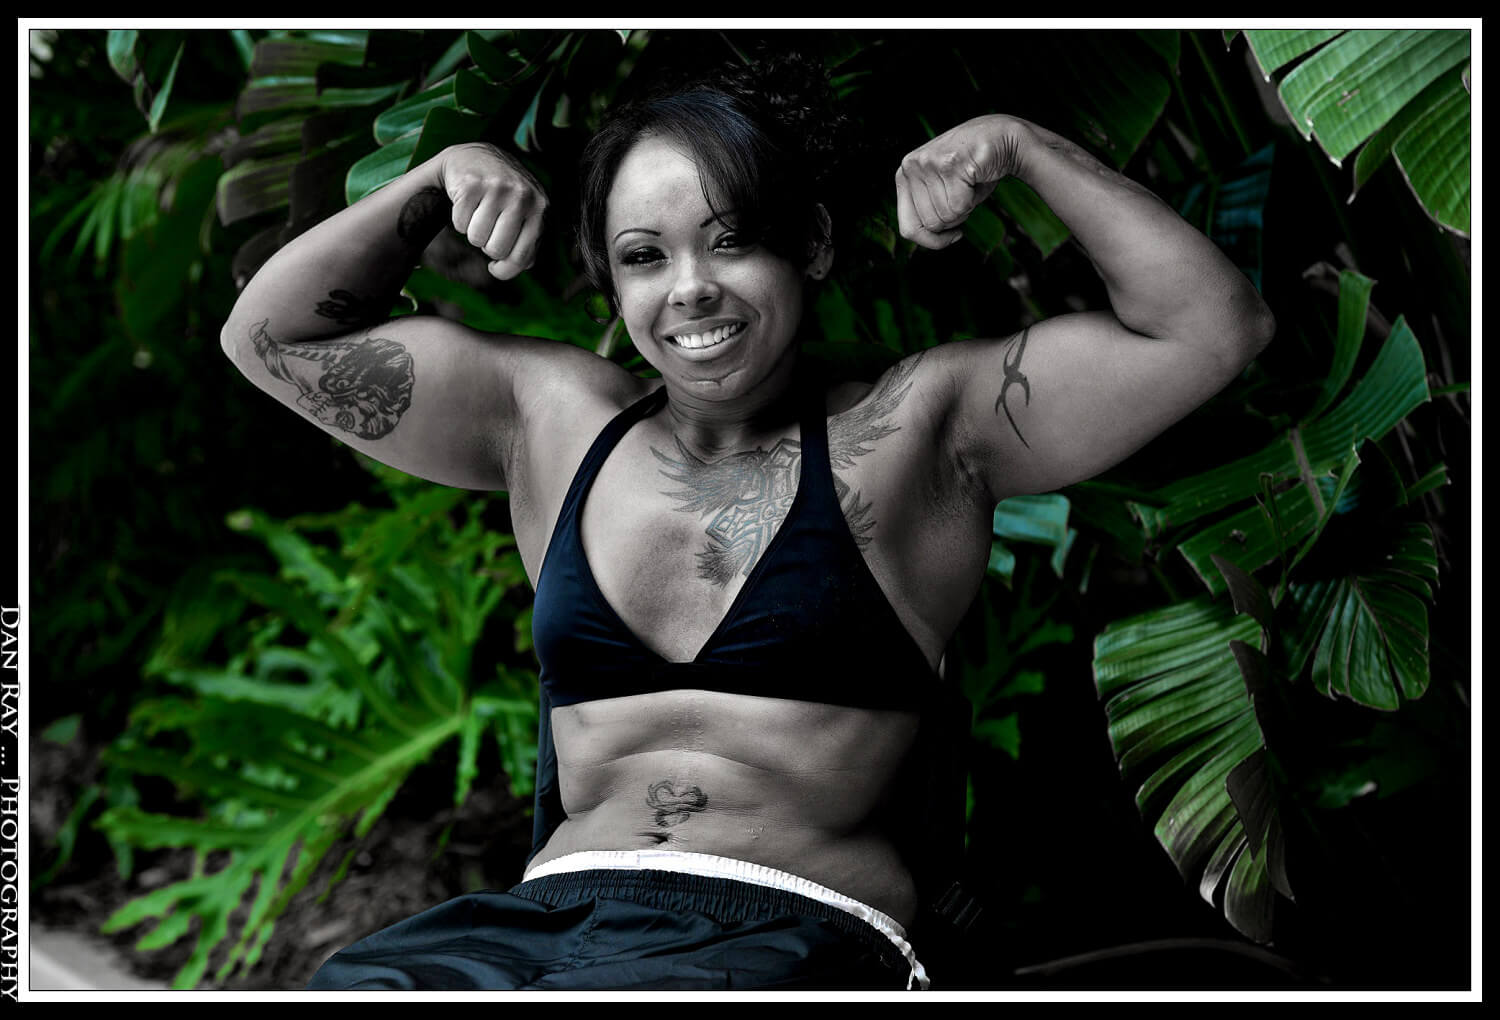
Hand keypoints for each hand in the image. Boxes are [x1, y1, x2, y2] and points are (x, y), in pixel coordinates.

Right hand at [439, 142, 548, 280]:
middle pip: (496, 250)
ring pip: (476, 238)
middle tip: (488, 227)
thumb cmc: (502, 192)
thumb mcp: (525, 213)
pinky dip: (459, 218)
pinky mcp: (472, 184)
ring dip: (472, 231)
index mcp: (540, 208)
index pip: (522, 258)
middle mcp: (523, 196)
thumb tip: (517, 267)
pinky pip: (460, 223)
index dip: (504, 269)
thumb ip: (528, 241)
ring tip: (478, 211)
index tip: (495, 267)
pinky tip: (467, 202)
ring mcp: (498, 188)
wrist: (474, 154)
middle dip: (487, 245)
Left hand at [895, 114, 1024, 248]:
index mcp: (904, 175)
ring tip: (969, 183)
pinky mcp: (949, 163)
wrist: (1003, 138)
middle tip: (964, 196)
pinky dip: (973, 200)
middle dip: (953, 220)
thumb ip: (928, 212)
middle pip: (930, 224)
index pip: (907, 228)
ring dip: (965, 207)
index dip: (931, 241)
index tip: (951, 235)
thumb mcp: (943, 193)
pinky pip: (960, 205)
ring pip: (946, 216)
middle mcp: (910, 166)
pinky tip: (976, 178)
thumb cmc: (973, 171)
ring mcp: (928, 163)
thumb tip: (929, 239)